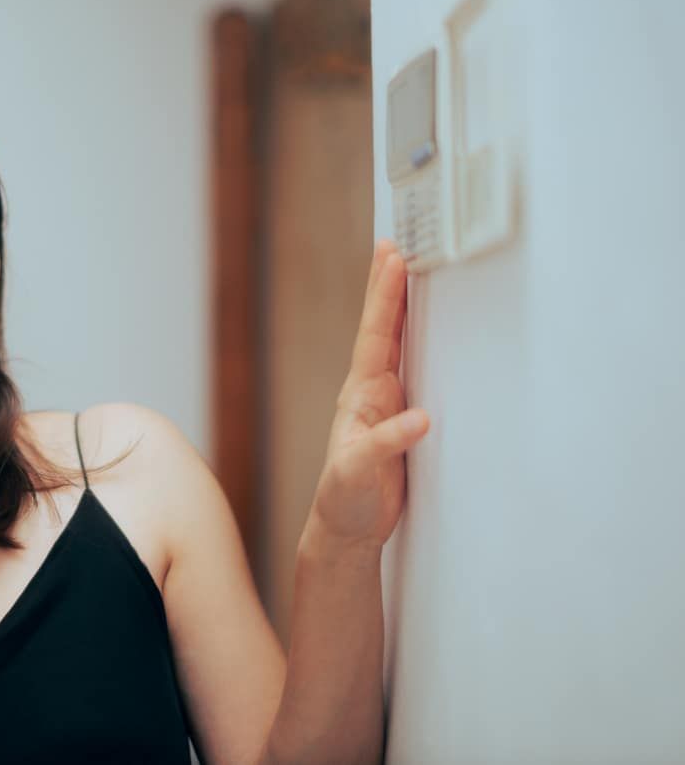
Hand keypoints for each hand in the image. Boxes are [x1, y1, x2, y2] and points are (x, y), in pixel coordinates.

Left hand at [309, 239, 429, 551]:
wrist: (345, 529)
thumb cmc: (344, 501)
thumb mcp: (357, 473)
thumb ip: (386, 445)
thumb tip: (421, 417)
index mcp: (360, 396)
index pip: (376, 336)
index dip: (385, 297)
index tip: (392, 259)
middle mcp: (371, 392)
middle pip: (383, 329)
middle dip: (388, 286)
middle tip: (393, 243)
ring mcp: (385, 403)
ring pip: (395, 345)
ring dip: (401, 308)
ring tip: (404, 270)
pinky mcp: (401, 420)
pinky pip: (413, 370)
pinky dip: (419, 343)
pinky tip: (429, 329)